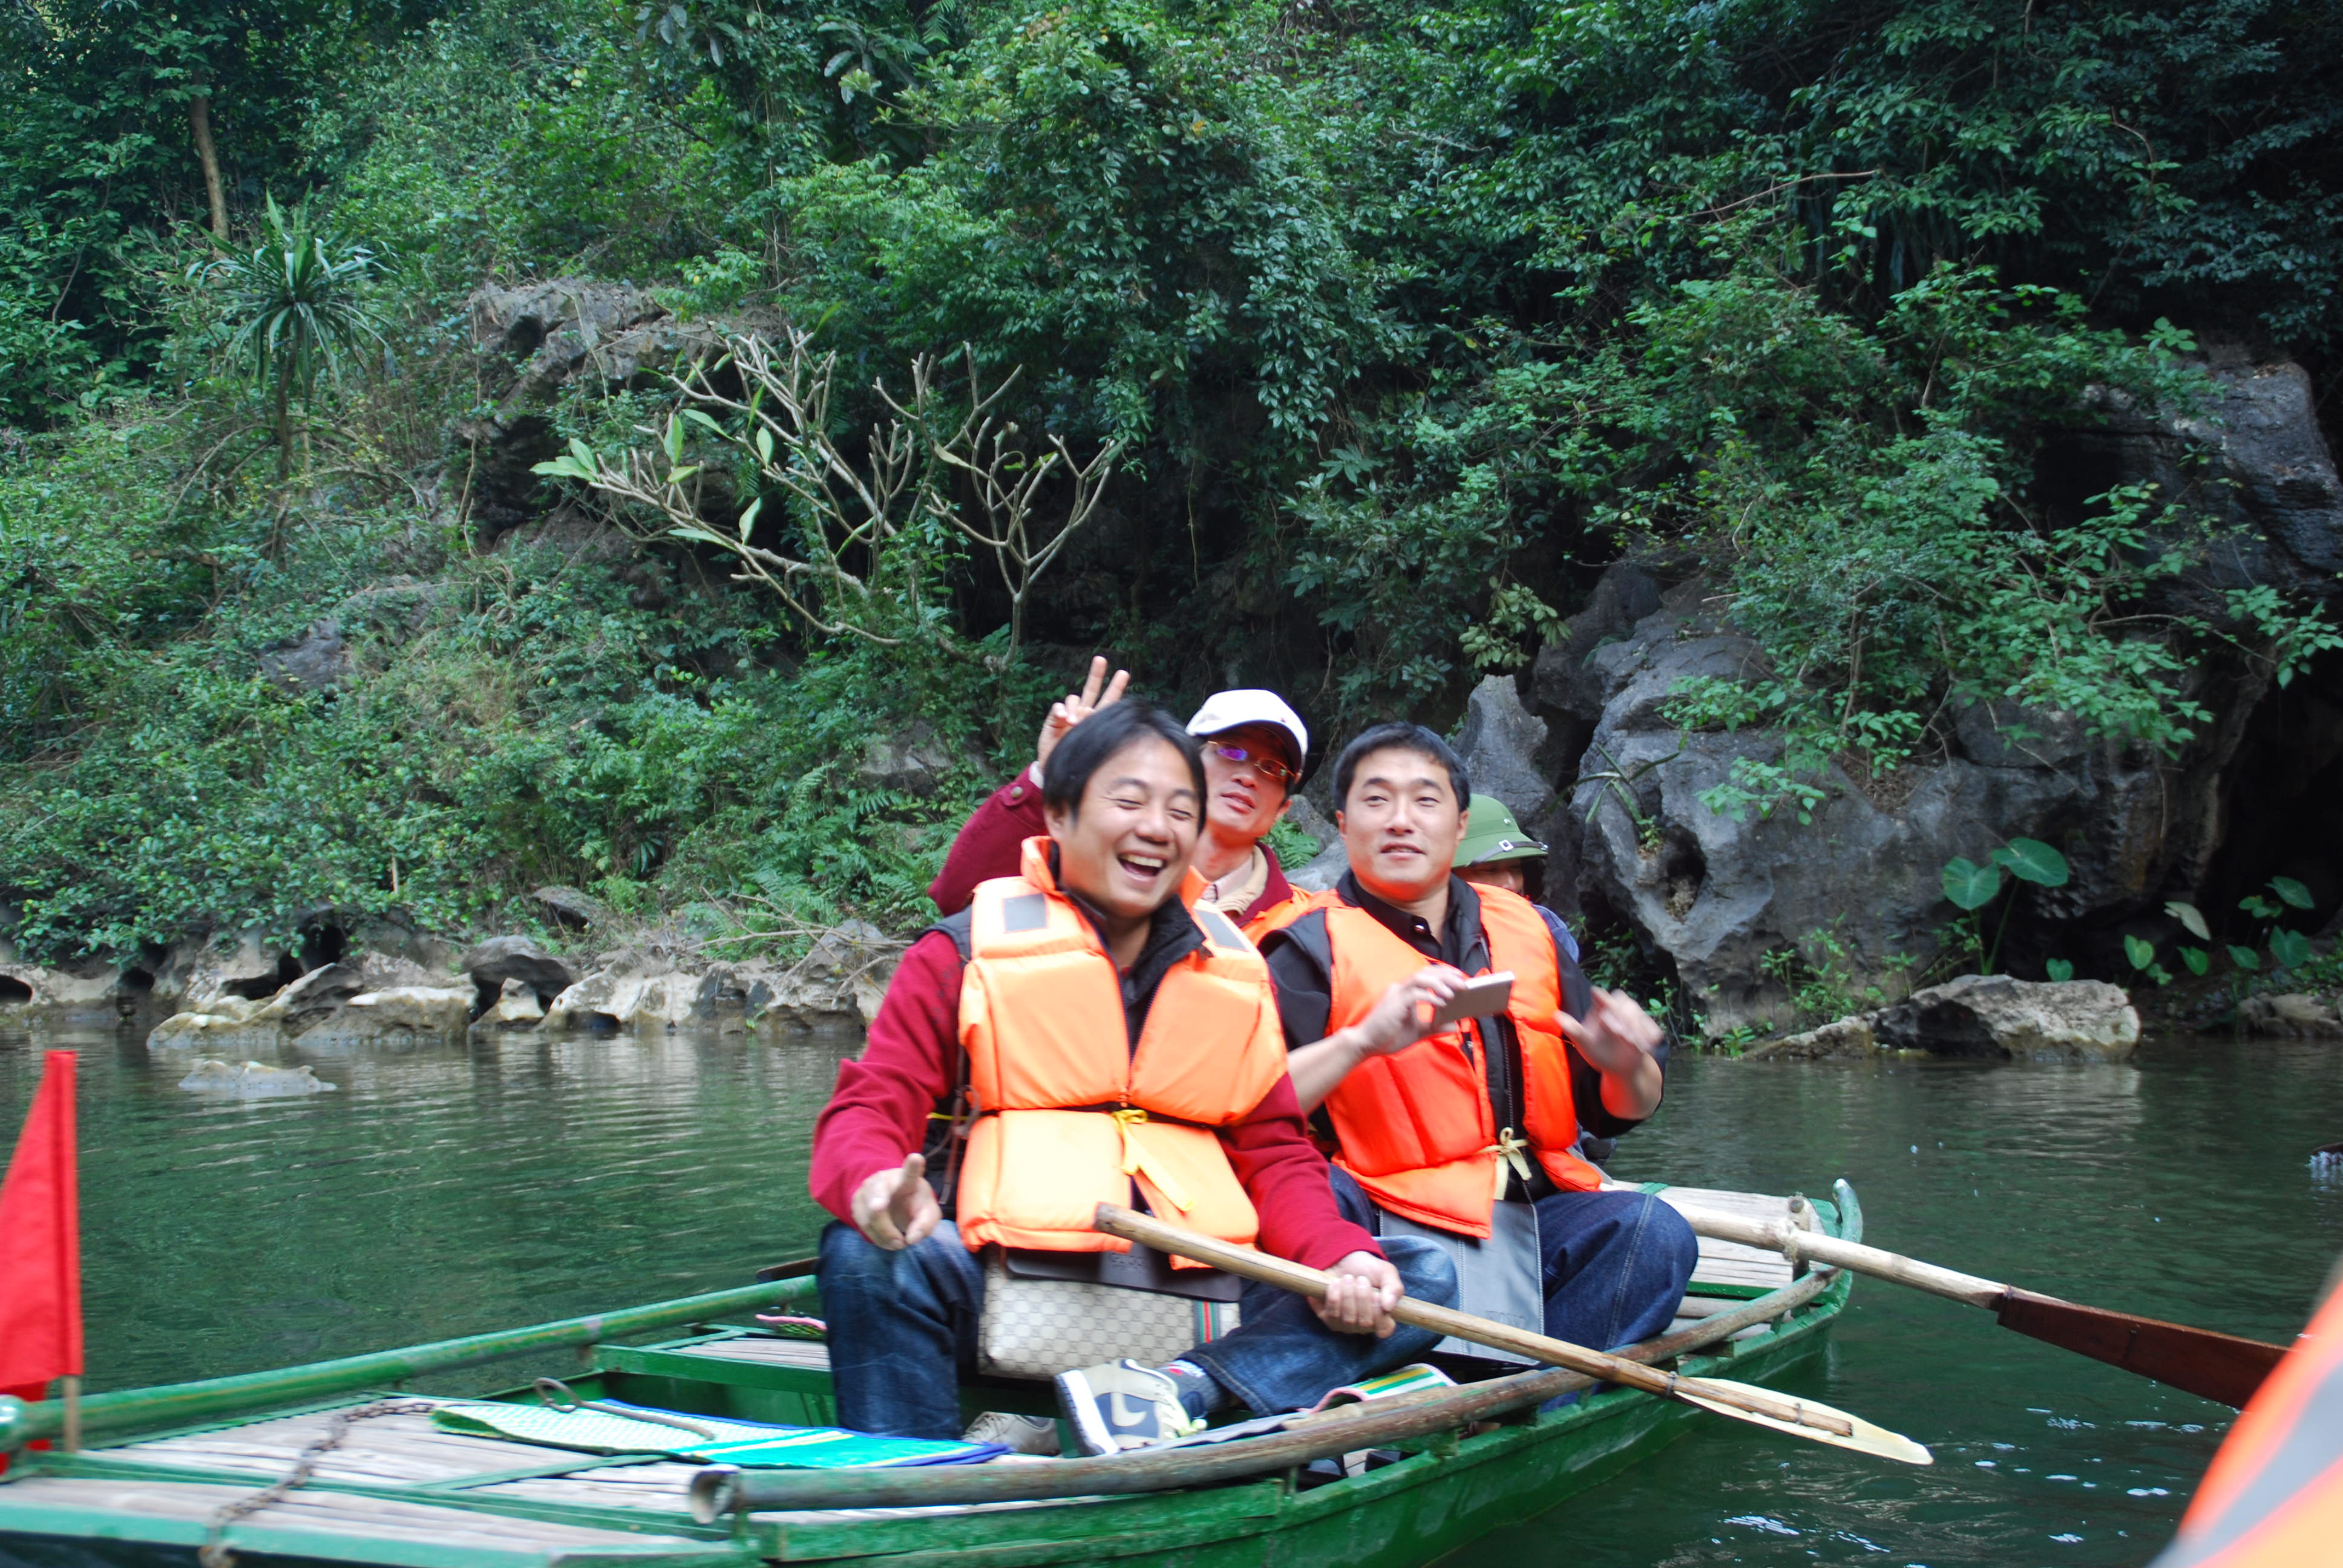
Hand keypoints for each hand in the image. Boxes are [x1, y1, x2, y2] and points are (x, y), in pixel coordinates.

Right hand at [850, 1153, 940, 1249]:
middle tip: (881, 1213)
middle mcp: (885, 1180)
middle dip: (878, 1202)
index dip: (912, 1166)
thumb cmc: (913, 1204)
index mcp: (907, 1179)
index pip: (909, 1172)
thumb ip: (925, 1224)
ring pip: (870, 1216)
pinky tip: (888, 1241)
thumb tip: (912, 1239)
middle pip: (879, 1191)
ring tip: (900, 1244)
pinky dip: (878, 1239)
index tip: (916, 1158)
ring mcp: (867, 1190)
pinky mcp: (856, 1202)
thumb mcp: (927, 1213)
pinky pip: (863, 1225)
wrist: (892, 1199)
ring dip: (886, 1235)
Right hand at [1034, 656, 1129, 771]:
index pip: (1109, 700)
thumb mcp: (1092, 743)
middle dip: (1096, 674)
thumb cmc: (1079, 758)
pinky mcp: (1055, 720)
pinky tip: (1063, 718)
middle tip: (1101, 659)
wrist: (1058, 768)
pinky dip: (1061, 711)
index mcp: (1097, 719)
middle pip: (1091, 689)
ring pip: (1073, 698)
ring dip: (1075, 708)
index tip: (1124, 673)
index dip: (1116, 687)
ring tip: (1074, 722)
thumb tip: (1087, 710)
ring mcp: (1069, 715)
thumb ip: (1092, 726)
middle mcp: (1084, 713)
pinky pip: (1058, 708)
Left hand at [1312, 1251, 1402, 1336]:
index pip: (1385, 1329)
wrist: (1342, 1259)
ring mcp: (1346, 1324)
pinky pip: (1331, 1316)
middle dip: (1362, 1298)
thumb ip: (1394, 1288)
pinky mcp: (1328, 1318)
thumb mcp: (1386, 1272)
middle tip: (1361, 1279)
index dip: (1381, 1316)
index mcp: (1382, 1316)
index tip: (1376, 1296)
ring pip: (1348, 1320)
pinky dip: (1334, 1297)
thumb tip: (1389, 1307)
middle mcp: (1364, 1325)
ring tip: (1347, 1278)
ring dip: (1348, 1296)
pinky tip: (1335, 1283)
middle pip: (1365, 1323)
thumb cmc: (1368, 1269)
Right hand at [1352, 965, 1468, 1056]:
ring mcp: (1396, 994)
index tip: (1460, 979)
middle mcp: (1400, 989)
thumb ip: (1434, 1027)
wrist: (1366, 1044)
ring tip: (1454, 992)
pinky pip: (1415, 994)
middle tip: (1463, 982)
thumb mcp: (1417, 1032)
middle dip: (1446, 975)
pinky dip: (1430, 997)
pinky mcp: (1395, 1003)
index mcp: (1405, 992)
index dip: (1444, 974)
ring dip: (1439, 983)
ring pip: (1420, 978)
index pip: (1426, 975)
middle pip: (1426, 972)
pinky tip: (1441, 1003)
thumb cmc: (1388, 1036)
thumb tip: (1454, 1026)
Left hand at [1558, 987, 1663, 1075]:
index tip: (1599, 996)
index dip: (1602, 998)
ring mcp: (1634, 1016)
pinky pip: (1651, 1027)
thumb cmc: (1598, 1052)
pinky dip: (1649, 1035)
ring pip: (1637, 1012)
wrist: (1620, 1067)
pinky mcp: (1647, 1026)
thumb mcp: (1583, 1043)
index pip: (1600, 996)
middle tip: (1620, 1034)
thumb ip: (1572, 1029)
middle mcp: (1617, 1007)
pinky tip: (1646, 1047)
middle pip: (1622, 1000)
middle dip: (1621, 1015)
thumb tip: (1554, 1015)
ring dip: (1636, 1026)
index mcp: (1600, 1008)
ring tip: (1633, 1044)